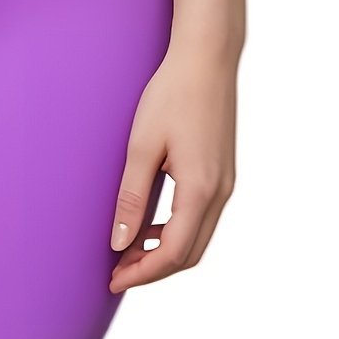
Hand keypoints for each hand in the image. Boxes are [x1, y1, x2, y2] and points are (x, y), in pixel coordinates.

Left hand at [107, 41, 237, 293]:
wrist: (207, 58)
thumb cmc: (172, 94)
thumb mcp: (143, 145)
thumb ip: (132, 197)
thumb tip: (118, 243)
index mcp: (200, 189)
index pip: (173, 253)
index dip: (142, 273)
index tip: (112, 280)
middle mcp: (220, 193)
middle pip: (190, 254)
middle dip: (153, 269)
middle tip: (117, 271)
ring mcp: (226, 183)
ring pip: (198, 238)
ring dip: (166, 252)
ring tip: (128, 249)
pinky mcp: (223, 173)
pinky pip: (202, 218)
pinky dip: (177, 231)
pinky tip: (151, 223)